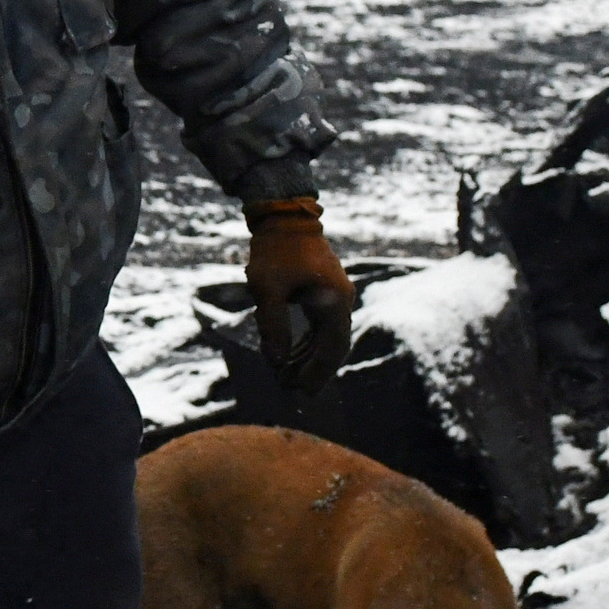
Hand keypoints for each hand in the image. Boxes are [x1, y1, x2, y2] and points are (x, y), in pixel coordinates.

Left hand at [244, 194, 352, 393]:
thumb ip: (273, 326)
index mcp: (334, 301)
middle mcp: (340, 300)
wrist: (283, 216)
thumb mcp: (268, 289)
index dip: (318, 372)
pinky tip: (286, 355)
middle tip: (290, 389)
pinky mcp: (322, 293)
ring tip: (284, 376)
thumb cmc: (275, 250)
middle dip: (311, 370)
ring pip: (324, 338)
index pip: (332, 348)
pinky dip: (304, 342)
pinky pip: (318, 326)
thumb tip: (275, 362)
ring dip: (306, 358)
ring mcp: (333, 296)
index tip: (302, 392)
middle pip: (332, 347)